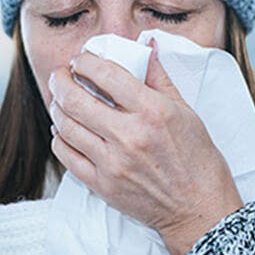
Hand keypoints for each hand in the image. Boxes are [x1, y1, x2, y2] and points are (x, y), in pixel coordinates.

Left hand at [48, 37, 243, 253]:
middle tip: (61, 75)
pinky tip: (65, 129)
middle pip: (75, 98)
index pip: (106, 74)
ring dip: (56, 107)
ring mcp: (112, 162)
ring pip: (65, 125)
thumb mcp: (186, 111)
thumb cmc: (197, 160)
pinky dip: (59, 137)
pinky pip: (65, 154)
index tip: (82, 59)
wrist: (198, 209)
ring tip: (61, 99)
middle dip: (61, 79)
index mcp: (153, 112)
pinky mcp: (102, 184)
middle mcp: (130, 136)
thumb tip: (146, 46)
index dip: (86, 61)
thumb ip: (159, 77)